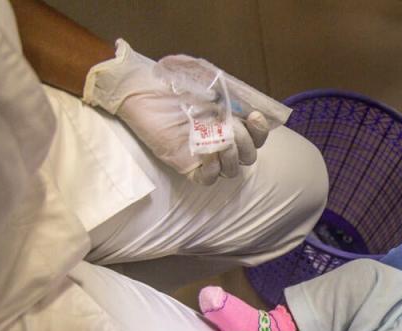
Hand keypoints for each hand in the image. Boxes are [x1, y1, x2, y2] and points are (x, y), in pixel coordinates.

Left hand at [83, 40, 269, 184]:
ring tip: (221, 143)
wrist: (140, 91)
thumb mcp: (206, 79)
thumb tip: (247, 101)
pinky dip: (213, 172)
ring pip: (232, 170)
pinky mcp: (186, 164)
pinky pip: (208, 179)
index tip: (253, 117)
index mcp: (229, 122)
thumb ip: (229, 92)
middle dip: (246, 144)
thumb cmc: (172, 82)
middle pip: (248, 156)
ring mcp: (204, 154)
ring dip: (232, 158)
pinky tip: (207, 157)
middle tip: (231, 128)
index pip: (257, 137)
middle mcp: (220, 140)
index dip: (260, 132)